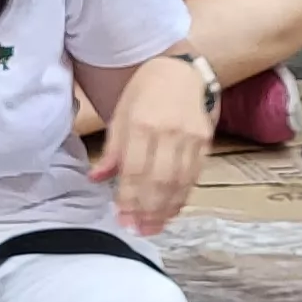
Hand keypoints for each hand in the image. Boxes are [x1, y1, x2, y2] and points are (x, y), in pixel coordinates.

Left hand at [93, 54, 210, 235]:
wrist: (180, 70)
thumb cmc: (143, 93)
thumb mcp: (120, 115)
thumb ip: (112, 150)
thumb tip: (95, 179)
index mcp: (142, 124)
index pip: (135, 169)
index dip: (129, 197)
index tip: (122, 218)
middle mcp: (169, 132)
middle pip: (159, 180)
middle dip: (148, 210)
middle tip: (137, 230)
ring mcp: (191, 137)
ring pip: (180, 181)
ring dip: (166, 209)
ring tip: (153, 227)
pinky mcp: (206, 141)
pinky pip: (195, 175)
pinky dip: (183, 196)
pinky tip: (171, 210)